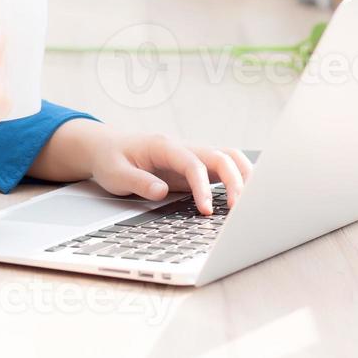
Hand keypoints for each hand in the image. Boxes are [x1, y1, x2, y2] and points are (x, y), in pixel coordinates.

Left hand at [85, 129, 254, 215]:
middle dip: (234, 180)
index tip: (206, 210)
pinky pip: (223, 167)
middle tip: (238, 209)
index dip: (203, 187)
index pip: (193, 163)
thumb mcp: (115, 174)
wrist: (107, 146)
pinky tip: (244, 196)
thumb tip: (161, 192)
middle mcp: (183, 147)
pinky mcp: (195, 165)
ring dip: (243, 175)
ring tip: (250, 201)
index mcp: (164, 146)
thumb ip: (138, 182)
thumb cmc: (111, 158)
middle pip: (220, 156)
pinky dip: (238, 177)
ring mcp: (191, 155)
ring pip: (228, 157)